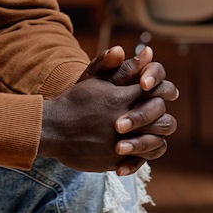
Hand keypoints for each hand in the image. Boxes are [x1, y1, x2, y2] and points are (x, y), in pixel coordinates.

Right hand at [41, 46, 177, 174]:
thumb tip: (147, 52)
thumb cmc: (74, 101)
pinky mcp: (116, 161)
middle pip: (161, 117)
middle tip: (153, 110)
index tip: (151, 90)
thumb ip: (120, 66)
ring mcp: (121, 143)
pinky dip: (143, 155)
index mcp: (120, 98)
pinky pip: (142, 160)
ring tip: (148, 130)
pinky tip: (137, 149)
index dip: (159, 89)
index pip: (155, 91)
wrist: (52, 130)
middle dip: (159, 112)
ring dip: (155, 134)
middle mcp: (124, 121)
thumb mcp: (94, 79)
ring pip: (157, 141)